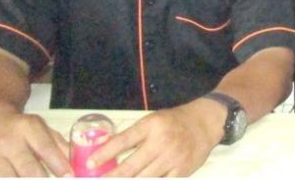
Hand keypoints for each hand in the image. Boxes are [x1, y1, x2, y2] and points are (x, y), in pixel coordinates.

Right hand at [0, 103, 72, 176]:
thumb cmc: (22, 127)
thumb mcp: (42, 128)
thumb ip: (60, 145)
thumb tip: (74, 164)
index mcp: (27, 127)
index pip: (45, 148)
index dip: (58, 165)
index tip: (69, 176)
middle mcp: (9, 142)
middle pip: (28, 169)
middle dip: (44, 179)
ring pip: (14, 178)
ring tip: (39, 177)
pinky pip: (4, 179)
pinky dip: (15, 178)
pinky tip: (22, 176)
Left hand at [86, 100, 224, 176]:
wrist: (204, 124)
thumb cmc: (173, 122)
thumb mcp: (152, 121)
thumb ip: (134, 136)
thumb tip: (108, 151)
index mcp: (150, 125)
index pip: (123, 141)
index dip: (104, 154)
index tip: (90, 164)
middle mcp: (160, 142)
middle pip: (131, 166)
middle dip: (113, 177)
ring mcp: (172, 159)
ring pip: (145, 179)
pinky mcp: (182, 172)